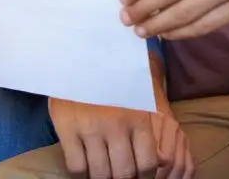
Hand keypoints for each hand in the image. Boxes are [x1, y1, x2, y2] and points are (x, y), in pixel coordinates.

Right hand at [50, 98, 192, 178]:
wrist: (80, 60)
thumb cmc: (113, 84)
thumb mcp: (137, 101)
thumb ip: (147, 130)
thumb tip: (160, 162)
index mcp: (139, 118)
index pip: (149, 163)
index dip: (144, 177)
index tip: (138, 176)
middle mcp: (117, 125)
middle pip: (124, 173)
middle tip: (118, 176)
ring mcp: (91, 129)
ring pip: (99, 173)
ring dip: (101, 178)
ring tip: (102, 173)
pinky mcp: (68, 130)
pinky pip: (76, 166)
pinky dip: (80, 173)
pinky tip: (83, 166)